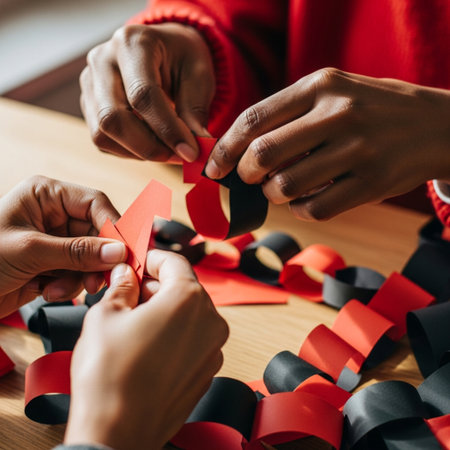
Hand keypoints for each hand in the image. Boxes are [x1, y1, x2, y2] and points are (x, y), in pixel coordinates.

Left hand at [0, 176, 126, 316]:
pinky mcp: (52, 263)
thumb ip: (77, 251)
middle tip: (100, 280)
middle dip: (96, 258)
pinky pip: (78, 272)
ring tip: (57, 288)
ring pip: (90, 256)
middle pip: (96, 232)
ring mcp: (54, 240)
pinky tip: (46, 290)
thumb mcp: (29, 251)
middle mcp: (53, 214)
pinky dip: (68, 285)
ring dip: (80, 276)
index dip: (113, 226)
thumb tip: (119, 252)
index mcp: (45, 195)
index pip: (94, 203)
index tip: (124, 250)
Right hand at [65, 250, 228, 449]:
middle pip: (184, 287)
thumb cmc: (109, 375)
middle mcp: (210, 321)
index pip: (175, 261)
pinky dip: (175, 333)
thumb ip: (122, 286)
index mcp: (188, 299)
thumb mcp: (105, 315)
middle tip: (129, 291)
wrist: (116, 434)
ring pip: (190, 313)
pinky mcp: (208, 370)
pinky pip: (194, 339)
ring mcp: (213, 348)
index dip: (152, 258)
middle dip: (157, 285)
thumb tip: (126, 273)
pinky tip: (148, 345)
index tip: (137, 261)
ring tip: (134, 321)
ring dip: (166, 309)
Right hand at [80, 23, 214, 161]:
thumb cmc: (183, 60)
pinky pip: (103, 141)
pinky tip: (151, 144)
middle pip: (112, 118)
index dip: (167, 130)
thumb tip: (193, 151)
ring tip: (167, 151)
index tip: (189, 152)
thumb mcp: (199, 76)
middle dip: (148, 147)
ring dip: (138, 152)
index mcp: (132, 43)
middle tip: (178, 157)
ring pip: (102, 134)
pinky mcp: (88, 104)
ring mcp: (90, 83)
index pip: (143, 95)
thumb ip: (195, 111)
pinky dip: (129, 152)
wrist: (164, 51)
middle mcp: (102, 60)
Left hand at [205, 68, 449, 219]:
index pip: (254, 119)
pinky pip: (315, 209)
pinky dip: (300, 210)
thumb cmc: (371, 108)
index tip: (213, 166)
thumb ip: (288, 113)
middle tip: (248, 178)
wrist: (436, 125)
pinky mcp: (371, 184)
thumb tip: (239, 149)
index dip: (225, 147)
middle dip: (245, 174)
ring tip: (280, 188)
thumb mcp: (332, 91)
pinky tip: (305, 200)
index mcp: (321, 85)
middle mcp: (338, 114)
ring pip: (286, 186)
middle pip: (263, 154)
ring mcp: (357, 150)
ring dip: (273, 194)